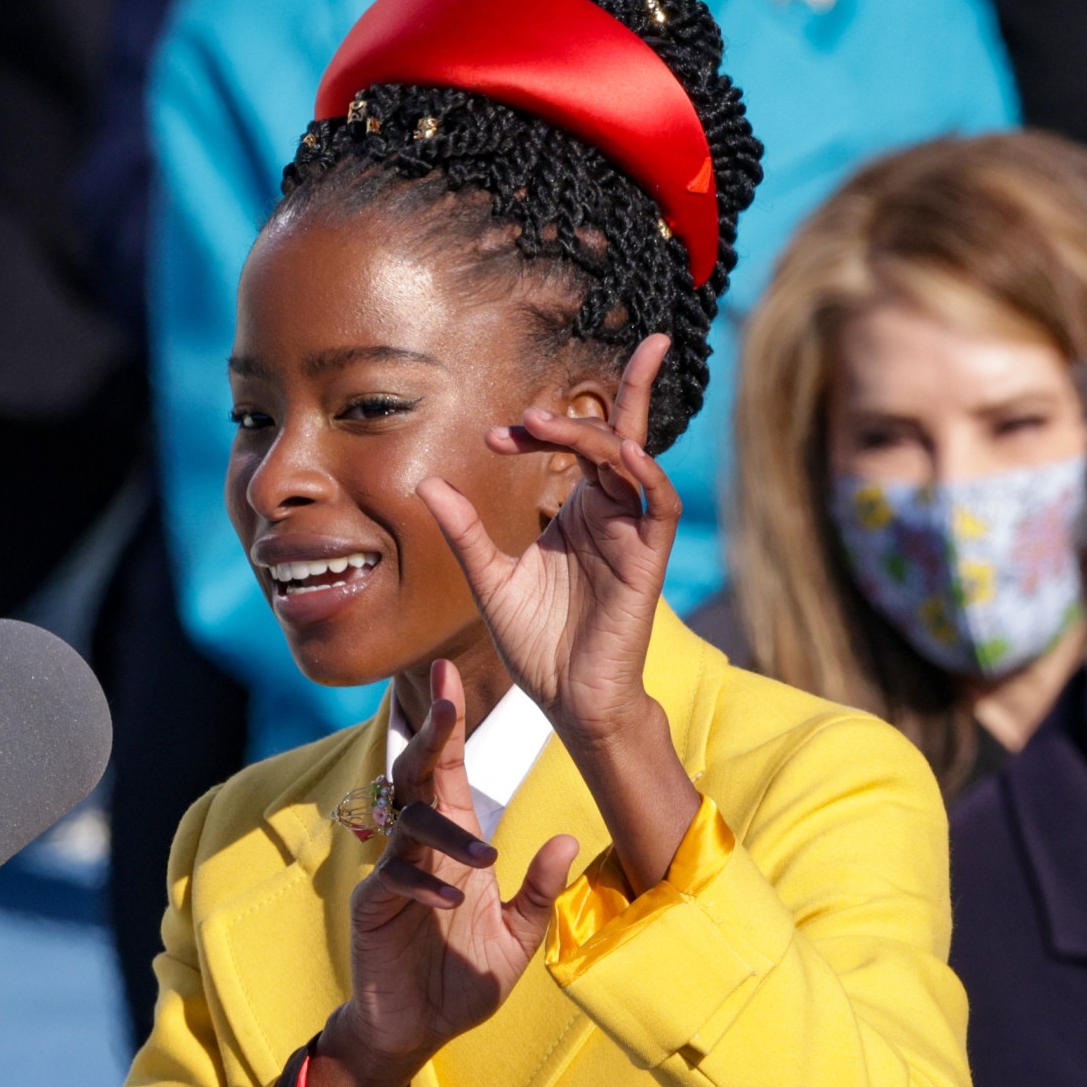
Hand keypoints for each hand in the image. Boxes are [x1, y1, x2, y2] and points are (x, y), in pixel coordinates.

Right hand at [307, 660, 579, 1086]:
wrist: (417, 1030)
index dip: (448, 724)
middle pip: (416, 777)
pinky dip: (422, 885)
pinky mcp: (372, 908)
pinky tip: (450, 899)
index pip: (447, 771)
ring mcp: (390, 875)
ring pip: (406, 826)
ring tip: (483, 859)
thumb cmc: (463, 978)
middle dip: (429, 736)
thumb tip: (565, 839)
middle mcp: (418, 849)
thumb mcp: (519, 937)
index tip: (451, 673)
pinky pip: (392, 881)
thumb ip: (539, 891)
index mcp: (453, 844)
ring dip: (444, 834)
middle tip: (443, 697)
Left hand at [419, 334, 678, 748]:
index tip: (494, 437)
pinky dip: (648, 476)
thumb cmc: (536, 642)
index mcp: (578, 511)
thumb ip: (465, 531)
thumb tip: (427, 483)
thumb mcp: (489, 579)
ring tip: (545, 422)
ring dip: (596, 433)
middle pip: (620, 435)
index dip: (539, 430)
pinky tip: (625, 454)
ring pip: (632, 460)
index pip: (574, 444)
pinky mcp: (648, 560)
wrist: (565, 698)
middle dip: (625, 387)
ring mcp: (631, 533)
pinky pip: (660, 506)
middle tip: (557, 387)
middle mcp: (610, 512)